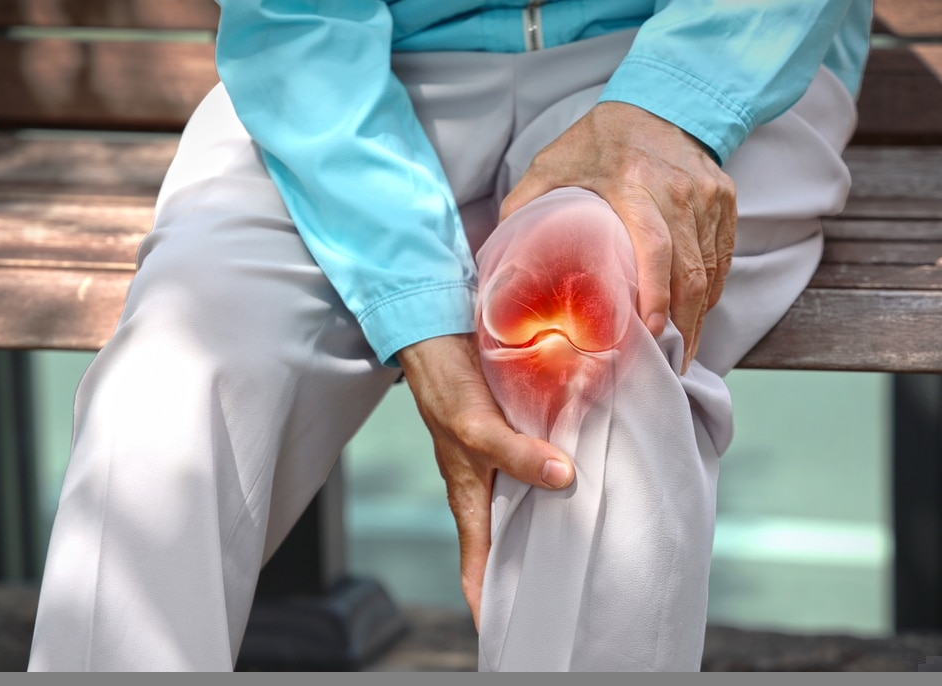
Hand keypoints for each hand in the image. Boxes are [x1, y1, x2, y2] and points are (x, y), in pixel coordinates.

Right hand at [396, 334, 574, 628]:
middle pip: (515, 543)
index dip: (491, 607)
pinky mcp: (522, 439)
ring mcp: (506, 465)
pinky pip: (548, 465)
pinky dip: (569, 472)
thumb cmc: (446, 393)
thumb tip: (563, 478)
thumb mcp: (477, 429)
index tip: (516, 636)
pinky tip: (598, 470)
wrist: (443, 342)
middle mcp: (489, 490)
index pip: (478, 571)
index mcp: (471, 503)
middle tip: (580, 588)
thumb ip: (516, 454)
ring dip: (563, 516)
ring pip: (537, 504)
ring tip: (602, 536)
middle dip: (541, 566)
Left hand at [500, 101, 736, 372]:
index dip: (656, 296)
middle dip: (684, 325)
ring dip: (699, 315)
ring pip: (712, 270)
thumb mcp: (550, 166)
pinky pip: (723, 257)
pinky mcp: (726, 200)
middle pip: (691, 271)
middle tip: (671, 364)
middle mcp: (679, 191)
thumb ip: (522, 209)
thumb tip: (493, 261)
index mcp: (632, 184)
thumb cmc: (596, 142)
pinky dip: (711, 290)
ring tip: (682, 350)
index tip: (649, 335)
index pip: (655, 249)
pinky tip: (695, 315)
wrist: (658, 102)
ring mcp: (709, 196)